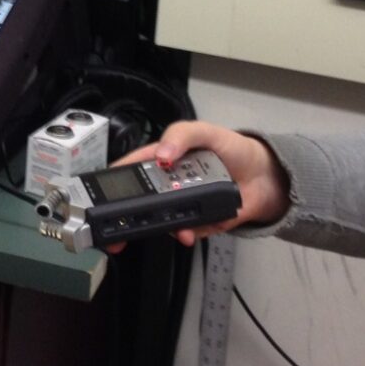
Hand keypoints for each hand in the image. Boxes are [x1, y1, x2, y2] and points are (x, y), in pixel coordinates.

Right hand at [112, 120, 289, 246]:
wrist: (266, 176)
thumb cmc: (233, 149)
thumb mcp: (206, 132)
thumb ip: (182, 136)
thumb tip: (162, 154)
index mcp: (163, 159)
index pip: (132, 168)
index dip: (113, 179)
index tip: (98, 192)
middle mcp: (168, 184)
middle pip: (140, 201)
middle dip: (126, 217)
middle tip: (117, 232)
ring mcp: (183, 204)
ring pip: (161, 220)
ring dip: (163, 227)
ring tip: (175, 229)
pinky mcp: (200, 222)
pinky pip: (188, 231)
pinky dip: (189, 234)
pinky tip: (191, 232)